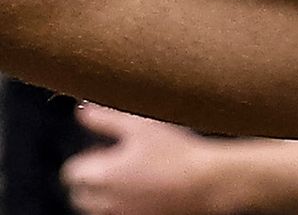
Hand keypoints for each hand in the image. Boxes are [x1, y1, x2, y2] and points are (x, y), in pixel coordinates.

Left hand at [60, 108, 234, 214]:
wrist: (206, 183)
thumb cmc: (176, 154)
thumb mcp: (140, 128)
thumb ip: (106, 120)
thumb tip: (83, 112)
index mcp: (99, 176)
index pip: (71, 172)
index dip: (86, 158)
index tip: (102, 151)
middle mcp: (103, 201)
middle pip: (79, 194)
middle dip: (89, 180)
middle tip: (113, 166)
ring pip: (95, 208)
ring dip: (103, 195)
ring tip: (128, 179)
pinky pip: (116, 214)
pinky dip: (121, 205)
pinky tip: (142, 191)